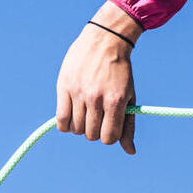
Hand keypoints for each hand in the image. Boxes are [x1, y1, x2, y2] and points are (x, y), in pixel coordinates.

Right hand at [56, 3, 142, 151]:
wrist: (105, 40)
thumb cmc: (120, 72)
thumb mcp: (129, 97)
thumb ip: (128, 124)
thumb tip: (131, 152)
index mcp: (116, 101)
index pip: (109, 137)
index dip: (108, 136)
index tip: (108, 127)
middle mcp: (97, 99)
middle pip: (91, 135)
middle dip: (95, 131)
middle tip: (97, 117)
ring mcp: (79, 93)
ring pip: (76, 129)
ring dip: (81, 126)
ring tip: (85, 113)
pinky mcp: (64, 87)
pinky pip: (61, 120)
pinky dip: (66, 125)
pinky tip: (72, 115)